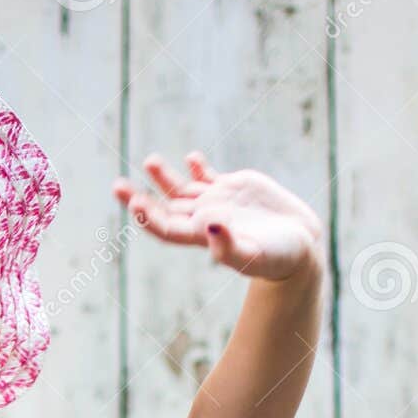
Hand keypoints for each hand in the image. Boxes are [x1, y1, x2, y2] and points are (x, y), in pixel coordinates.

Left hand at [112, 152, 323, 281]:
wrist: (302, 248)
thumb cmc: (278, 259)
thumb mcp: (255, 256)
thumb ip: (229, 247)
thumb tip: (208, 227)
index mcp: (203, 237)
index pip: (167, 228)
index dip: (149, 217)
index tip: (134, 203)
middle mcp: (204, 219)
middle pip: (165, 208)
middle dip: (140, 197)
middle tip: (116, 185)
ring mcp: (218, 202)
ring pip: (183, 189)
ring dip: (164, 177)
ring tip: (149, 161)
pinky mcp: (235, 189)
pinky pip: (209, 177)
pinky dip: (199, 167)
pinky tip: (192, 158)